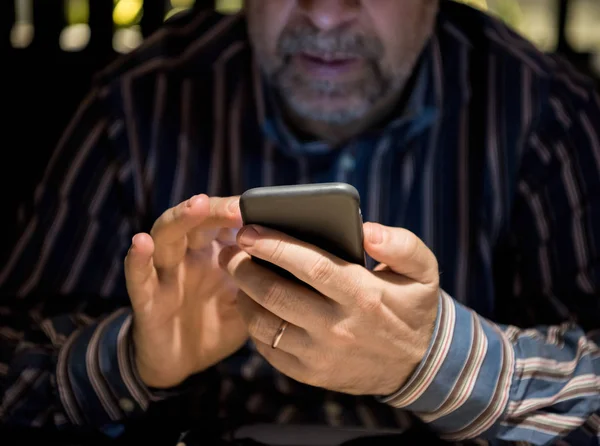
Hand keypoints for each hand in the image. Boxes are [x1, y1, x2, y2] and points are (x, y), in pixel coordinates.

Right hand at [125, 195, 247, 388]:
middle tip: (239, 207)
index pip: (225, 221)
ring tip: (197, 204)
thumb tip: (299, 258)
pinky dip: (137, 259)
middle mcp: (189, 255)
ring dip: (181, 218)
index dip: (241, 211)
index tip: (265, 206)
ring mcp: (166, 272)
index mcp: (215, 252)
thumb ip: (263, 278)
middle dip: (216, 209)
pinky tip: (142, 243)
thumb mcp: (247, 300)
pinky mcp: (146, 297)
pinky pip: (138, 276)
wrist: (184, 361)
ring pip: (167, 235)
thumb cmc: (218, 322)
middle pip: (197, 221)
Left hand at [219, 222, 439, 395]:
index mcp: (363, 296)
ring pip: (265, 324)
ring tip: (238, 275)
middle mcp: (338, 328)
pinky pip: (268, 349)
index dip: (275, 246)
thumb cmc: (413, 307)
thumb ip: (401, 245)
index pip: (311, 266)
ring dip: (243, 296)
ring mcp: (321, 356)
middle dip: (244, 268)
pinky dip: (254, 325)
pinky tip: (253, 305)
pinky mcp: (310, 374)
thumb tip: (367, 231)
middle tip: (230, 250)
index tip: (249, 230)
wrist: (417, 366)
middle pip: (276, 294)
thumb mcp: (423, 271)